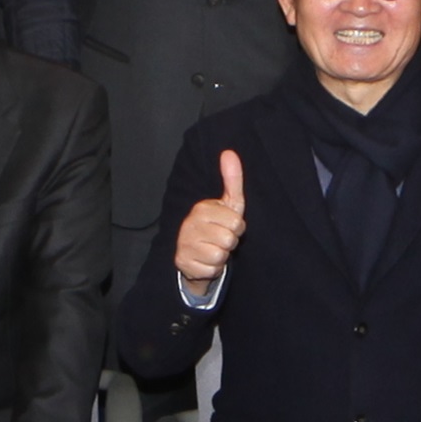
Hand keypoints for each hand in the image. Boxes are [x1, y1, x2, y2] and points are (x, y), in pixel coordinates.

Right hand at [175, 150, 249, 287]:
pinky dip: (212, 269)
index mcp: (202, 208)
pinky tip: (205, 261)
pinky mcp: (183, 262)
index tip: (227, 225)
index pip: (237, 223)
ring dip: (221, 257)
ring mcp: (184, 244)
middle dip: (230, 242)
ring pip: (220, 256)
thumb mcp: (228, 203)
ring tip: (213, 249)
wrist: (193, 253)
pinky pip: (211, 269)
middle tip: (220, 239)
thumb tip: (229, 152)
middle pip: (230, 239)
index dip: (237, 228)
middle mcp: (190, 224)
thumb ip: (232, 179)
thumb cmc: (216, 225)